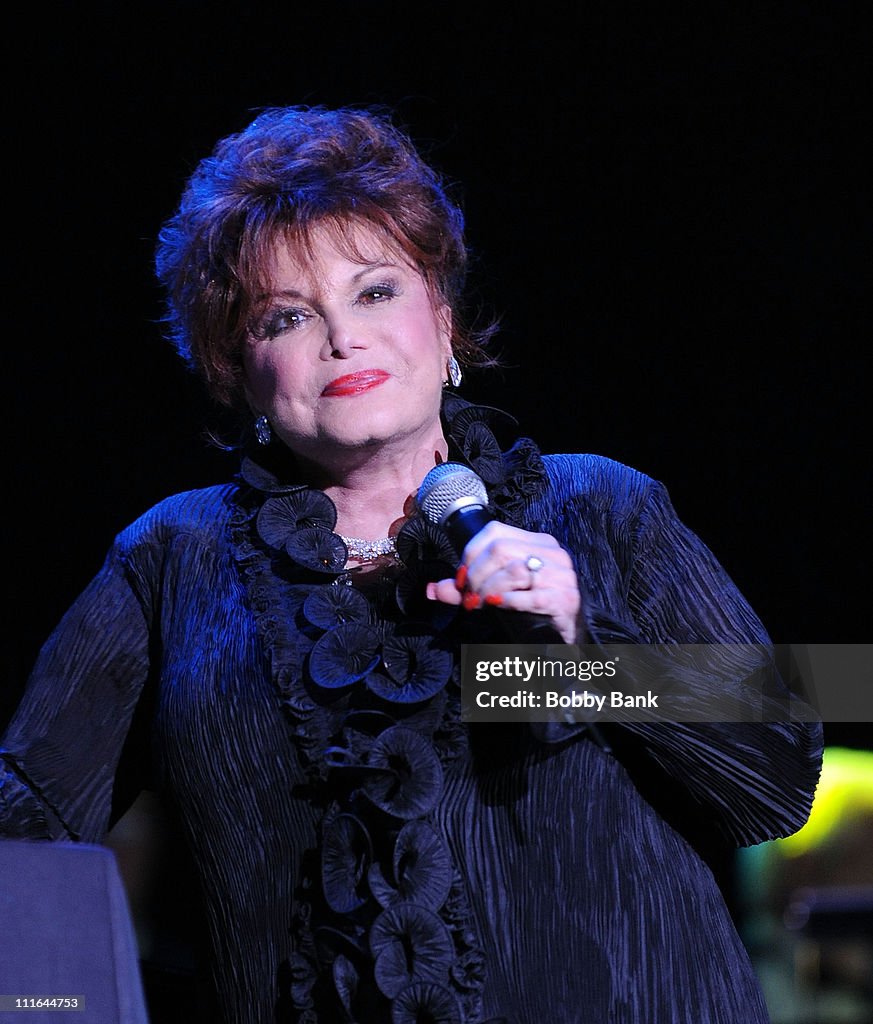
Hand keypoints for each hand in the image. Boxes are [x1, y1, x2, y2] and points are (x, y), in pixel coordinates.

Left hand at [425, 521, 581, 643]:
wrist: (565, 638)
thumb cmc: (529, 612)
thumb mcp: (495, 594)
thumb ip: (464, 591)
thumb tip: (432, 590)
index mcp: (537, 543)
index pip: (495, 533)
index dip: (471, 555)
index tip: (462, 579)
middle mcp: (552, 554)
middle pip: (501, 549)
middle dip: (476, 576)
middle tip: (471, 598)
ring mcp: (562, 576)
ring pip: (515, 569)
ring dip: (490, 590)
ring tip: (485, 604)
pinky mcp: (565, 599)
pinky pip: (530, 596)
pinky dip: (508, 602)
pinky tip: (501, 607)